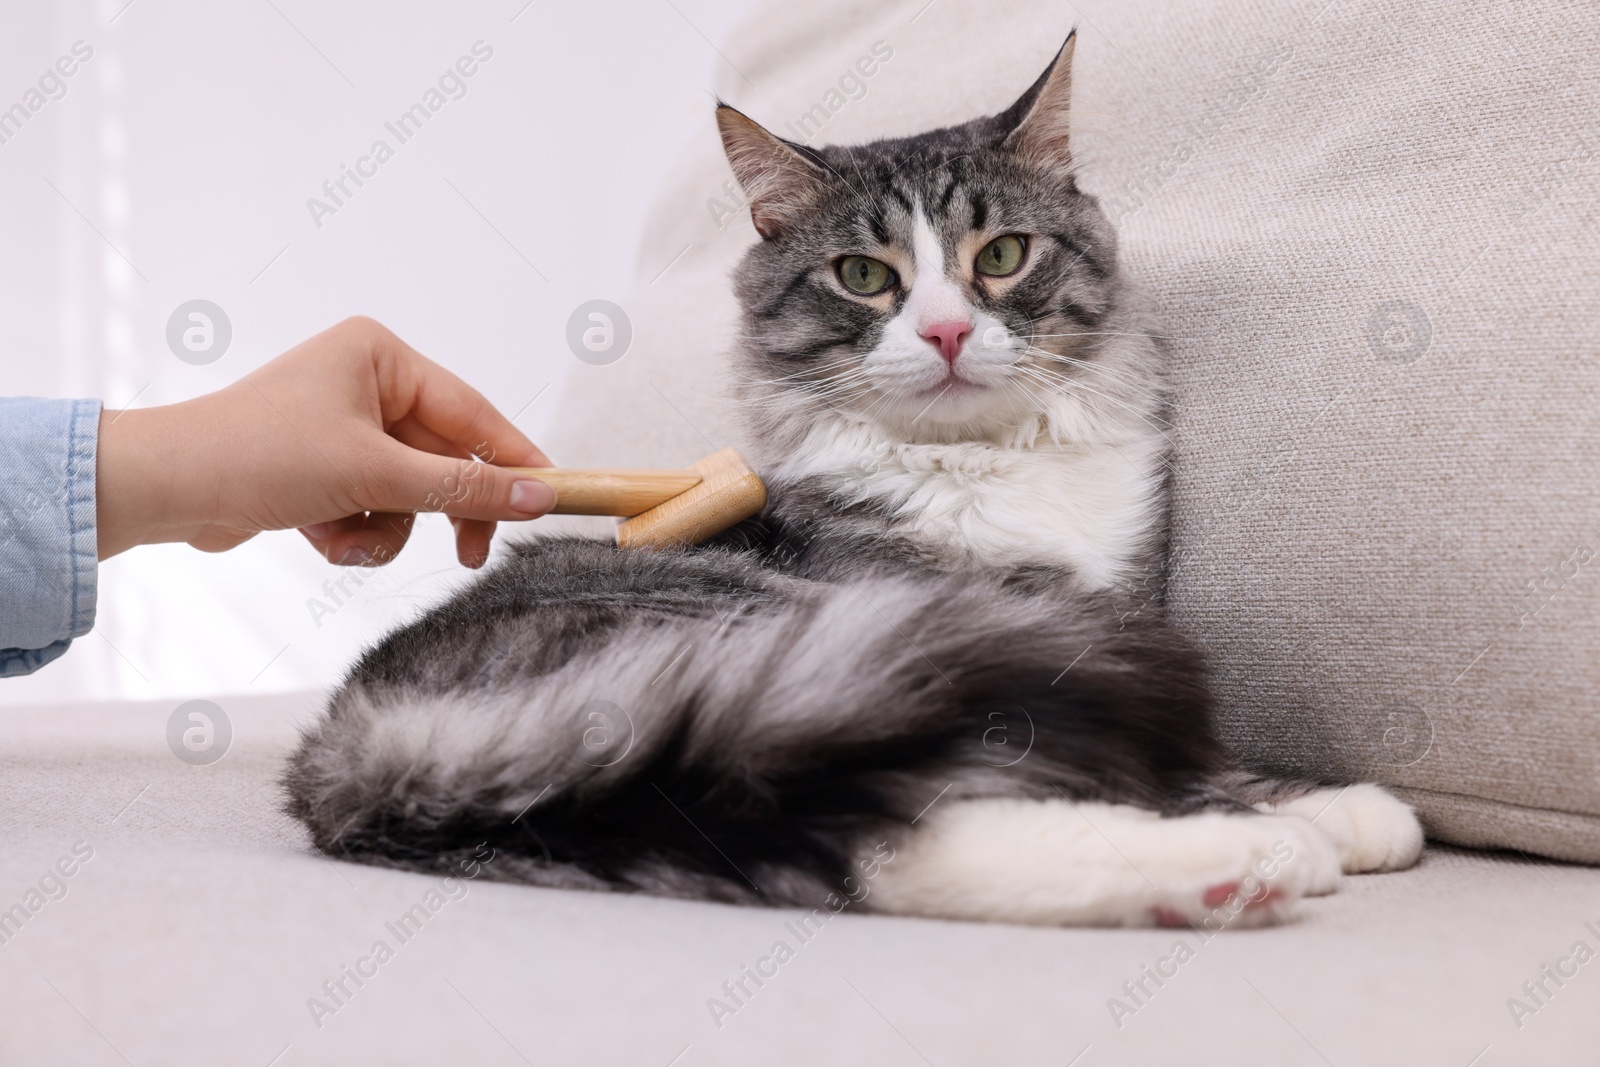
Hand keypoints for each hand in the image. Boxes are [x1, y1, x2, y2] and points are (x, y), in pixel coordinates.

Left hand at [96, 316, 554, 567]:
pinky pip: (374, 507)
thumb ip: (463, 487)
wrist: (167, 488)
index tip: (551, 498)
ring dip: (385, 527)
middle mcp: (367, 383)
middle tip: (468, 555)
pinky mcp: (325, 466)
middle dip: (434, 509)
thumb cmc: (260, 455)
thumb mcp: (375, 474)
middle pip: (443, 460)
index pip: (473, 413)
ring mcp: (345, 426)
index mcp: (381, 356)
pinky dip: (355, 531)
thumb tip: (539, 497)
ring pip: (410, 493)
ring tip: (344, 535)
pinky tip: (317, 533)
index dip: (514, 460)